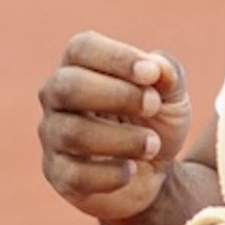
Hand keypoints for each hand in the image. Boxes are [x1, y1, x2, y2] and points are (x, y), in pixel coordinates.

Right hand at [39, 32, 191, 223]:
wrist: (155, 171)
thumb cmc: (154, 120)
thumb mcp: (171, 95)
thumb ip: (168, 74)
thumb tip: (159, 68)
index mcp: (79, 65)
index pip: (81, 48)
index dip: (116, 57)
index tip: (152, 74)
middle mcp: (56, 96)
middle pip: (67, 86)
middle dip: (118, 95)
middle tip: (153, 106)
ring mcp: (52, 135)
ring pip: (72, 133)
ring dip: (122, 138)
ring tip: (152, 144)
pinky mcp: (58, 174)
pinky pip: (75, 175)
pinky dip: (111, 174)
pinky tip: (131, 170)